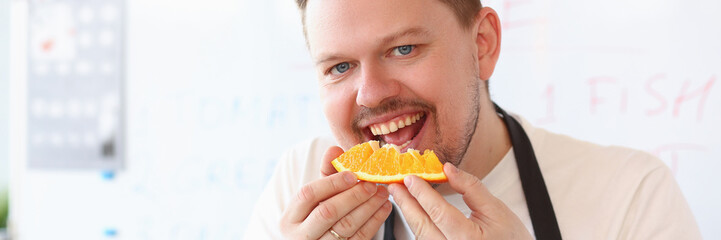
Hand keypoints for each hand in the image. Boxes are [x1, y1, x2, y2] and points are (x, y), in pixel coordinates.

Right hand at [279, 146, 391, 239]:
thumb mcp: (316, 198)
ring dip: (368, 207)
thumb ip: (326, 173)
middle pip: (328, 211)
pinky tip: (383, 208)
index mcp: (290, 219)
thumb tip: (335, 149)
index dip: (331, 183)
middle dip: (353, 195)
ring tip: (382, 193)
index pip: (308, 194)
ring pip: (346, 227)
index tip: (353, 174)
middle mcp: (300, 236)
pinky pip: (359, 238)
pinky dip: (374, 222)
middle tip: (373, 184)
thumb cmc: (315, 217)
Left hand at [388, 162, 531, 239]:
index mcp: (468, 239)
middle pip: (422, 225)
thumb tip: (448, 168)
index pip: (438, 212)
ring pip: (420, 235)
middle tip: (394, 183)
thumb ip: (471, 188)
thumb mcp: (497, 210)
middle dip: (406, 202)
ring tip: (400, 194)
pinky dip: (419, 225)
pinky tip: (415, 212)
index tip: (409, 177)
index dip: (420, 192)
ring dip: (410, 214)